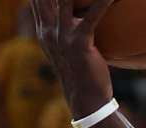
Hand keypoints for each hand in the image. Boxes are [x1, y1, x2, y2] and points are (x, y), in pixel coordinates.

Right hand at [32, 0, 115, 115]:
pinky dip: (102, 2)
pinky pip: (91, 17)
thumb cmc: (85, 72)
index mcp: (44, 29)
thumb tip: (86, 15)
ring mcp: (61, 36)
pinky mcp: (79, 43)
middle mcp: (48, 29)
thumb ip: (74, 28)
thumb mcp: (73, 47)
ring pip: (64, 0)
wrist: (85, 99)